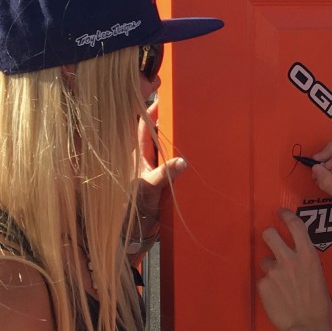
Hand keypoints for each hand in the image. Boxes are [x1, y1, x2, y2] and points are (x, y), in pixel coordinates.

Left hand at [129, 114, 186, 248]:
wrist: (136, 233)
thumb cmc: (136, 208)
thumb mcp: (150, 189)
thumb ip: (165, 174)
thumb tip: (182, 161)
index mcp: (138, 155)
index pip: (144, 126)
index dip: (151, 111)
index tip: (163, 97)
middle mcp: (146, 159)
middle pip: (158, 133)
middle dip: (168, 120)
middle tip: (184, 107)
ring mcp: (155, 169)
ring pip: (167, 148)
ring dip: (177, 139)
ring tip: (193, 125)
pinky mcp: (164, 181)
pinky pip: (175, 163)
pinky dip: (183, 157)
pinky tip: (196, 153)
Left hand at [258, 210, 331, 330]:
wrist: (308, 328)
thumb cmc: (319, 306)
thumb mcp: (318, 277)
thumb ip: (305, 263)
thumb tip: (296, 260)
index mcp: (308, 255)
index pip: (295, 226)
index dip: (286, 216)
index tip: (281, 213)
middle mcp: (290, 259)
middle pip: (270, 234)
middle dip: (269, 235)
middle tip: (271, 241)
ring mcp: (274, 271)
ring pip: (265, 260)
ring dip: (270, 269)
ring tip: (279, 285)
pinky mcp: (263, 285)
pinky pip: (262, 281)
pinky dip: (268, 288)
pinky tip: (277, 298)